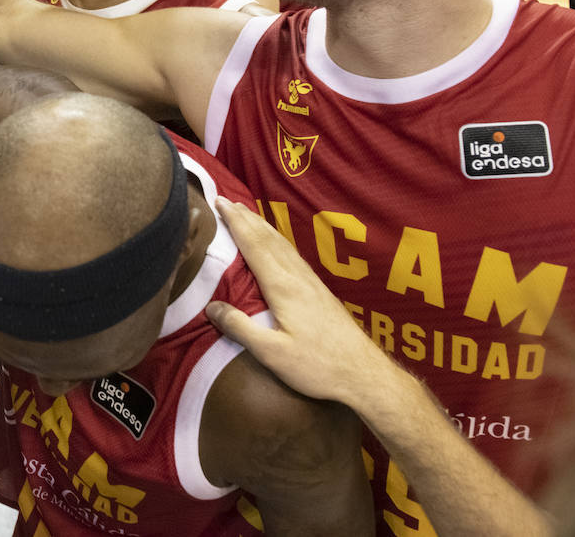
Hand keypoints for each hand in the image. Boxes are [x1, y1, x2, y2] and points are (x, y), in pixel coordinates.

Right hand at [204, 197, 383, 404]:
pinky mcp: (320, 292)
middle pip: (268, 239)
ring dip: (262, 226)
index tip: (219, 202)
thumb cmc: (317, 366)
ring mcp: (311, 283)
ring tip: (247, 214)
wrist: (363, 374)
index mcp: (283, 287)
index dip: (236, 223)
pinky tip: (277, 244)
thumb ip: (240, 328)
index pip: (254, 246)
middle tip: (226, 200)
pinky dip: (277, 241)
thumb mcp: (271, 353)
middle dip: (246, 218)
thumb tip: (211, 307)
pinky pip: (292, 255)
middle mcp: (297, 278)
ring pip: (282, 245)